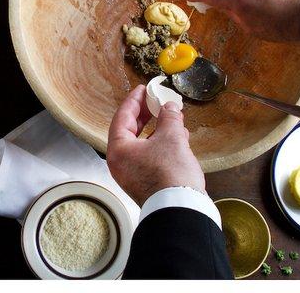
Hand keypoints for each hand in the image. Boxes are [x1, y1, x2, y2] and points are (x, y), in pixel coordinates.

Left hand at [106, 85, 204, 206]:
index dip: (134, 101)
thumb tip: (169, 107)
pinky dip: (160, 145)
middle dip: (145, 115)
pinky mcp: (144, 182)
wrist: (181, 209)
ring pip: (141, 144)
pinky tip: (177, 138)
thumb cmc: (170, 175)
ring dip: (156, 130)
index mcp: (118, 150)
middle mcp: (120, 163)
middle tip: (154, 101)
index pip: (122, 117)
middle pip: (129, 131)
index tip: (142, 90)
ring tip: (170, 118)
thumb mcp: (171, 137)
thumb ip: (169, 117)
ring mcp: (131, 174)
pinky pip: (148, 156)